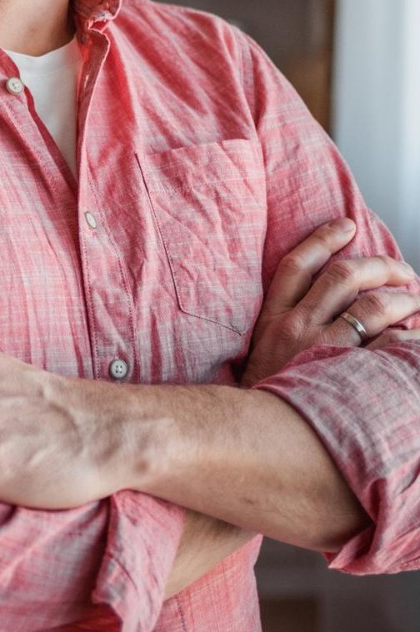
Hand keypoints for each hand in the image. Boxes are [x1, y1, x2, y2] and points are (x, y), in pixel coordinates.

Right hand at [240, 218, 419, 387]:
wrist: (257, 436)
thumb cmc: (265, 394)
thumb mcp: (261, 351)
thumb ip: (284, 324)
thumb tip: (318, 303)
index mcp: (273, 316)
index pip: (297, 264)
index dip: (322, 239)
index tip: (346, 225)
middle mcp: (298, 326)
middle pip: (343, 276)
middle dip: (380, 266)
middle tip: (401, 270)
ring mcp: (324, 349)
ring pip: (373, 305)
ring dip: (402, 297)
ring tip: (415, 300)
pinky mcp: (348, 374)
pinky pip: (389, 345)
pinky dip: (407, 335)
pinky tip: (415, 335)